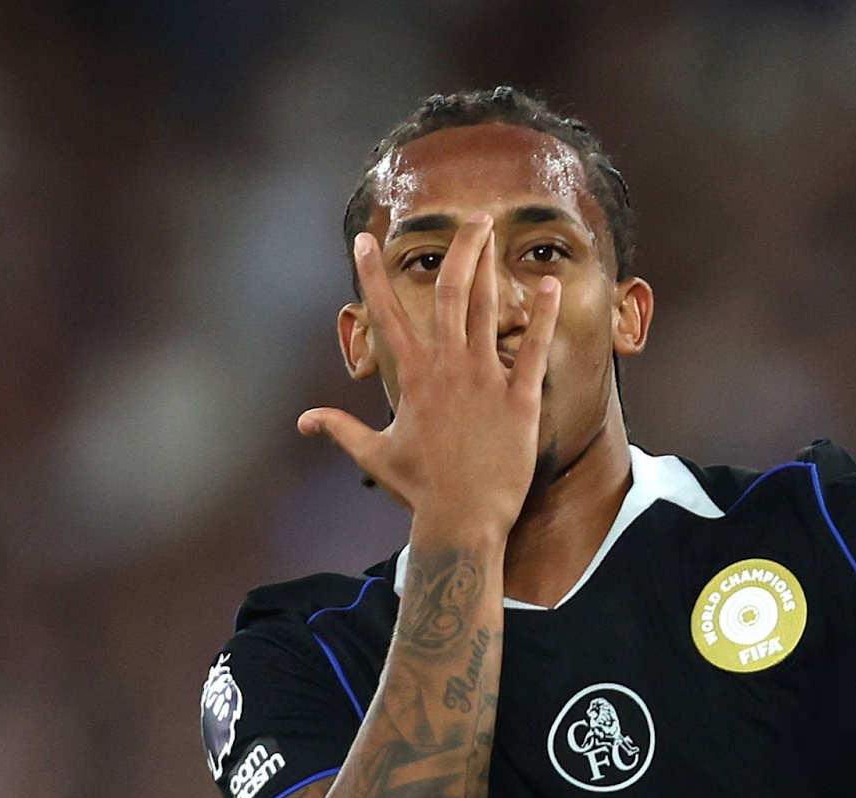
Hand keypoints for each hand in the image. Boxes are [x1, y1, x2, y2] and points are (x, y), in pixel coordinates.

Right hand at [298, 213, 560, 539]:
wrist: (462, 521)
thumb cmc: (421, 491)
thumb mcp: (375, 456)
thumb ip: (341, 430)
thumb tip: (304, 421)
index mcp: (413, 377)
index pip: (387, 314)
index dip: (371, 275)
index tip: (362, 242)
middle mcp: (448, 369)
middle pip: (450, 294)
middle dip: (460, 250)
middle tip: (472, 217)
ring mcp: (484, 381)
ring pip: (486, 310)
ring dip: (491, 268)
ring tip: (495, 235)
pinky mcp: (519, 400)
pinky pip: (533, 349)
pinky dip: (543, 317)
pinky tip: (551, 286)